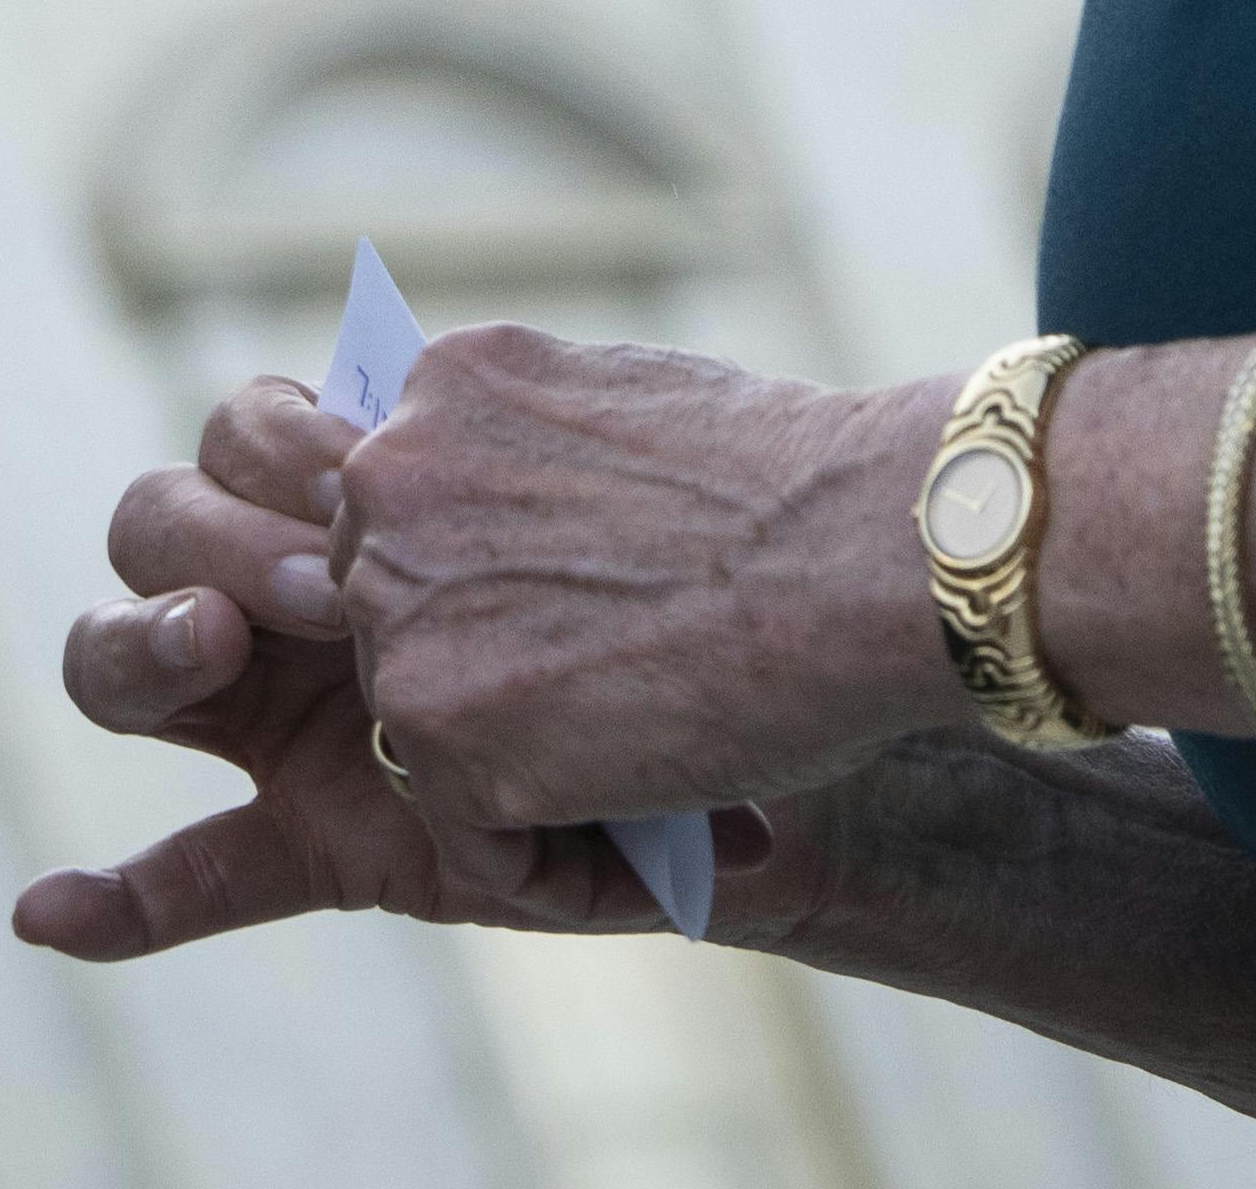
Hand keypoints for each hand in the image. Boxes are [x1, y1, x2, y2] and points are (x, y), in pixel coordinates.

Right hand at [9, 378, 726, 958]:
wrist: (797, 704)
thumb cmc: (721, 591)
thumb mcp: (609, 529)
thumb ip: (500, 489)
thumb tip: (418, 422)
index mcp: (363, 497)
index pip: (250, 438)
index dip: (276, 446)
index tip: (335, 466)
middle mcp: (301, 603)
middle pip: (159, 521)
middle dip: (216, 537)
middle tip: (326, 585)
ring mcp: (295, 726)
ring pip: (129, 662)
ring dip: (147, 645)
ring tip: (211, 649)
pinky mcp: (324, 847)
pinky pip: (196, 875)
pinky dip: (115, 903)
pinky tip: (45, 914)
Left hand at [335, 325, 964, 829]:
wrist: (867, 548)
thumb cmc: (798, 482)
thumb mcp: (634, 404)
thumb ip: (545, 456)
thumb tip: (539, 519)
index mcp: (442, 387)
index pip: (422, 519)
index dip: (501, 594)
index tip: (586, 641)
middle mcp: (388, 479)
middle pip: (406, 618)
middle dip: (494, 681)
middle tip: (606, 733)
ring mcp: (400, 604)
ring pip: (429, 728)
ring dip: (517, 780)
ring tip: (634, 819)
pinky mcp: (439, 727)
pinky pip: (473, 835)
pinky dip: (553, 868)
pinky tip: (643, 868)